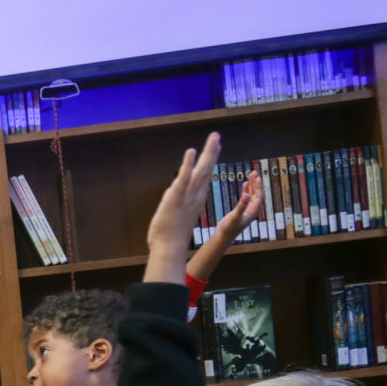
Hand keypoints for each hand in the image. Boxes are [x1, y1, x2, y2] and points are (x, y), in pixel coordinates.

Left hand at [144, 132, 222, 252]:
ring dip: (206, 153)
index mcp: (196, 199)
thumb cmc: (170, 236)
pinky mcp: (176, 198)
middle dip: (212, 152)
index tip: (216, 148)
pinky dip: (187, 164)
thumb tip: (172, 190)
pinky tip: (191, 151)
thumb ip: (174, 199)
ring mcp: (187, 196)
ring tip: (213, 138)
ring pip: (200, 171)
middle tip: (217, 136)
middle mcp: (195, 195)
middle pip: (206, 169)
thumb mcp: (174, 214)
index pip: (205, 176)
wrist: (169, 248)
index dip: (210, 161)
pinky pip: (183, 178)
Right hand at [214, 173, 261, 243]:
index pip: (259, 196)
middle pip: (258, 194)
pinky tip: (245, 184)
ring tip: (251, 175)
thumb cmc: (229, 228)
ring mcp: (248, 210)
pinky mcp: (242, 210)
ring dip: (252, 185)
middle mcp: (253, 210)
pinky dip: (247, 190)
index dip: (259, 186)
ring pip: (253, 195)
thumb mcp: (235, 216)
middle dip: (256, 183)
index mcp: (253, 211)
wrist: (224, 236)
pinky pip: (247, 197)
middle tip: (254, 172)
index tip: (257, 177)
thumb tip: (247, 195)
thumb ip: (241, 206)